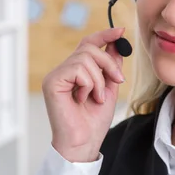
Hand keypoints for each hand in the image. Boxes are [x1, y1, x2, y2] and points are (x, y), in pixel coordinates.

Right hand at [42, 27, 125, 161]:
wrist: (84, 142)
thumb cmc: (94, 121)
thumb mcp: (109, 89)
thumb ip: (111, 67)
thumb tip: (117, 44)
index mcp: (76, 71)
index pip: (88, 44)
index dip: (104, 35)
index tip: (121, 31)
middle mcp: (64, 70)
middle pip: (89, 48)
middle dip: (109, 63)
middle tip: (118, 81)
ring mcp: (56, 75)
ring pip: (85, 58)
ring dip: (99, 80)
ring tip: (97, 98)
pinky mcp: (52, 82)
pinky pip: (78, 69)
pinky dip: (89, 84)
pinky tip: (84, 99)